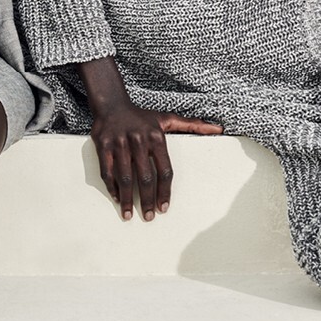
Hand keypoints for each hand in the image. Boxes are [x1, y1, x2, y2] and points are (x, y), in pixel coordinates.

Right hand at [91, 105, 222, 221]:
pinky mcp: (103, 146)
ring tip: (129, 215)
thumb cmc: (141, 116)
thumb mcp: (167, 119)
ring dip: (127, 199)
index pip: (164, 171)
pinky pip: (107, 172)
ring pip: (124, 178)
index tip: (164, 208)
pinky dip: (112, 187)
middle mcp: (138, 141)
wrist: (111, 103)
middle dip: (147, 200)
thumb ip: (192, 125)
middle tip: (149, 217)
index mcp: (156, 137)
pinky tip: (117, 198)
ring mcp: (119, 143)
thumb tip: (218, 129)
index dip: (165, 192)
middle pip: (145, 178)